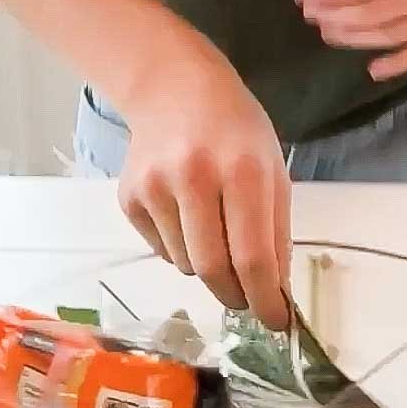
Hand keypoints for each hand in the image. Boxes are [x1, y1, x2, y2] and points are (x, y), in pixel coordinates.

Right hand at [118, 46, 291, 330]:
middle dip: (235, 295)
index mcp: (242, 170)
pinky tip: (185, 211)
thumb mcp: (272, 168)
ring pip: (184, 265)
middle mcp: (194, 178)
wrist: (173, 86)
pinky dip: (179, 247)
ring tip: (213, 228)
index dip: (265, 299)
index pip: (253, 257)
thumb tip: (277, 294)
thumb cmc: (235, 129)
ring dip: (206, 266)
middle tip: (246, 297)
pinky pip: (160, 249)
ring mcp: (155, 188)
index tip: (275, 321)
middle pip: (212, 270)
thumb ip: (276, 231)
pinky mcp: (129, 197)